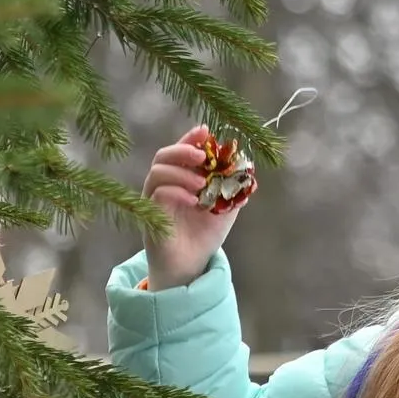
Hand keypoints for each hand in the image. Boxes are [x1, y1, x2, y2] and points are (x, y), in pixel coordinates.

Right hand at [143, 125, 240, 288]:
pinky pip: (157, 194)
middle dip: (183, 149)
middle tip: (203, 155)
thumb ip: (233, 189)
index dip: (191, 138)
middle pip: (164, 156)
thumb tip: (247, 170)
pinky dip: (177, 192)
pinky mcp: (151, 215)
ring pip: (157, 172)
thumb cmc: (204, 237)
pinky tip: (194, 202)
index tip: (206, 131)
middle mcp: (164, 185)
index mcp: (181, 179)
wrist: (191, 266)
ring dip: (181, 173)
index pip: (181, 151)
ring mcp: (154, 199)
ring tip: (201, 184)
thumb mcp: (225, 210)